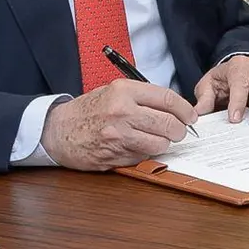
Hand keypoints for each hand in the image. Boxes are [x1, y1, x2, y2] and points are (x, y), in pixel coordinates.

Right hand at [41, 79, 197, 169]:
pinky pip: (143, 157)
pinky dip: (146, 154)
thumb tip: (175, 108)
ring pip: (160, 144)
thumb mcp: (113, 91)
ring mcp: (118, 136)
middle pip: (168, 123)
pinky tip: (137, 147)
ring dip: (163, 144)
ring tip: (158, 139)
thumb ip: (143, 96)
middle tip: (179, 131)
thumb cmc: (87, 110)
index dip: (185, 110)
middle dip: (180, 130)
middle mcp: (122, 112)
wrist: (57, 130)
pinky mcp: (114, 155)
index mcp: (124, 91)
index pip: (168, 99)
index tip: (191, 116)